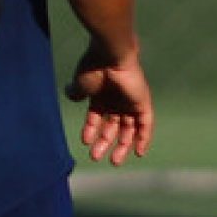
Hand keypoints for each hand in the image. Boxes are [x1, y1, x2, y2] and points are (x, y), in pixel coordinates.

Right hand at [66, 40, 154, 165]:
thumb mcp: (81, 84)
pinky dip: (143, 138)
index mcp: (101, 95)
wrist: (111, 55)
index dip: (91, 130)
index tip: (85, 142)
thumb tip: (70, 94)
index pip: (97, 117)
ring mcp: (130, 101)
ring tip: (114, 161)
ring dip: (122, 145)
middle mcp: (117, 99)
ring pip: (129, 128)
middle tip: (97, 157)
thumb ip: (75, 92)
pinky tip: (137, 152)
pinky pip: (145, 124)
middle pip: (113, 125)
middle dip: (105, 142)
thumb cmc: (94, 68)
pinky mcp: (143, 103)